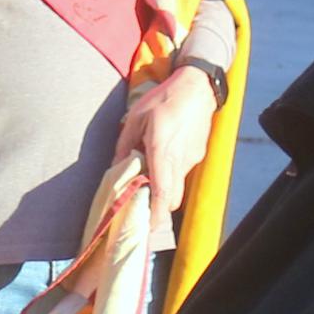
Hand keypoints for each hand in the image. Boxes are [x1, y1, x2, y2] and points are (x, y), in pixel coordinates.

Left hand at [120, 67, 219, 233]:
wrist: (197, 86)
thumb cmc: (164, 98)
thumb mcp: (136, 117)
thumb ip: (124, 145)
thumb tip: (116, 167)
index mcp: (162, 150)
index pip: (163, 191)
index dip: (156, 213)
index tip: (148, 227)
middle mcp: (180, 159)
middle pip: (172, 199)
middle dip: (159, 208)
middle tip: (142, 206)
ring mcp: (191, 158)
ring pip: (177, 186)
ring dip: (163, 189)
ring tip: (148, 177)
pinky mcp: (197, 155)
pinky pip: (182, 172)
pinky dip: (171, 175)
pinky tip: (161, 160)